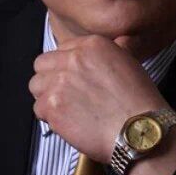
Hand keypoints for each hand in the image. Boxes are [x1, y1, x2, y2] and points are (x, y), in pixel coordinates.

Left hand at [28, 34, 170, 161]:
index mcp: (92, 45)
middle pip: (42, 65)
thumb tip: (117, 43)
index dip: (64, 68)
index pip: (61, 50)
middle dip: (49, 80)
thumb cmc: (139, 103)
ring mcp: (59, 82)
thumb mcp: (130, 63)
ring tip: (66, 111)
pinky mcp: (52, 106)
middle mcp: (72, 59)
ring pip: (36, 86)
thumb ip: (112, 52)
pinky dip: (49, 118)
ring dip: (47, 98)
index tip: (71, 81)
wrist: (139, 131)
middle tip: (64, 96)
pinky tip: (68, 123)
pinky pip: (38, 109)